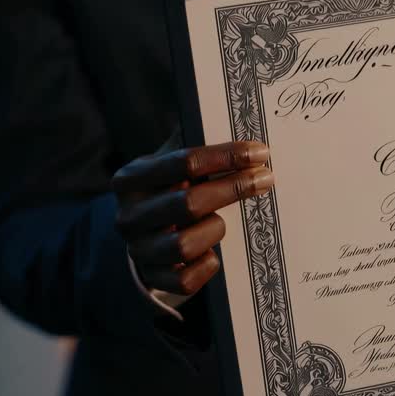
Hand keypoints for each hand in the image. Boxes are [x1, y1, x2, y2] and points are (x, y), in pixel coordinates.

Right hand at [112, 138, 272, 297]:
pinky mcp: (153, 280)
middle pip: (189, 202)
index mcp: (131, 179)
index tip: (260, 152)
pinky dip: (206, 266)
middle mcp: (128, 216)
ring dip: (214, 230)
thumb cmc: (164, 189)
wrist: (138, 235)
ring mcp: (139, 251)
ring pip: (185, 244)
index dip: (227, 155)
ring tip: (222, 221)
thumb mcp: (165, 162)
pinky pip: (186, 280)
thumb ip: (190, 141)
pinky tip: (212, 253)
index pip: (184, 161)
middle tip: (266, 178)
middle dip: (234, 188)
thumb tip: (230, 115)